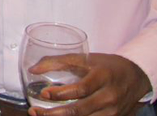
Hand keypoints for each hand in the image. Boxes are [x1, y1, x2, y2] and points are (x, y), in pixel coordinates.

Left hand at [27, 52, 150, 115]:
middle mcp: (108, 98)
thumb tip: (33, 69)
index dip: (61, 93)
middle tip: (35, 111)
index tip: (43, 93)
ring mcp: (112, 113)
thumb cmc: (106, 66)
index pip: (81, 89)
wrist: (135, 78)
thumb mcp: (85, 58)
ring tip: (41, 115)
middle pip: (80, 110)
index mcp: (102, 78)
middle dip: (55, 113)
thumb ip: (58, 61)